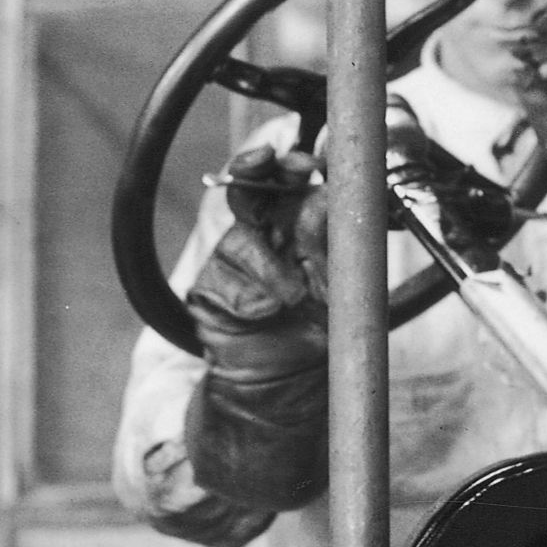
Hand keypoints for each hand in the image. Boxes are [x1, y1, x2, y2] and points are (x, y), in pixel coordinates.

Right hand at [184, 148, 323, 338]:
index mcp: (296, 223)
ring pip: (241, 238)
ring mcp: (231, 258)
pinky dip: (250, 299)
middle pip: (251, 185)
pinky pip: (225, 280)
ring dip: (270, 266)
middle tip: (275, 168)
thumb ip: (333, 243)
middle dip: (259, 171)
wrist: (285, 383)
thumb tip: (330, 198)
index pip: (289, 180)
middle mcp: (262, 232)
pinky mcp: (208, 287)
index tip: (310, 164)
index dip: (293, 165)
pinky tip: (266, 314)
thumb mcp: (338, 283)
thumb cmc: (316, 330)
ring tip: (294, 297)